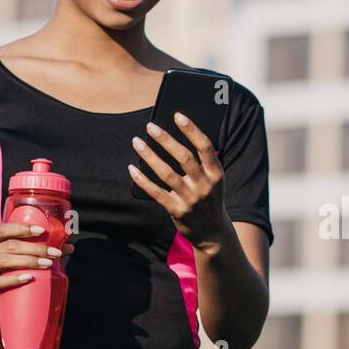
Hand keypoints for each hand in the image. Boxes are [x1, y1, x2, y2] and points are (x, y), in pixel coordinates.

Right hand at [0, 223, 73, 325]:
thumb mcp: (10, 262)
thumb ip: (32, 254)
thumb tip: (68, 249)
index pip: (4, 229)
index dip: (22, 228)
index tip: (42, 230)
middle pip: (11, 245)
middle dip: (35, 247)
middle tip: (55, 252)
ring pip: (4, 260)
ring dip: (28, 261)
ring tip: (47, 264)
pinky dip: (13, 279)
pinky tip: (28, 278)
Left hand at [128, 113, 235, 253]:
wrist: (213, 232)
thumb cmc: (209, 197)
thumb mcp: (213, 180)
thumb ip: (200, 162)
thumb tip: (173, 137)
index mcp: (217, 174)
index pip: (205, 147)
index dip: (192, 130)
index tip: (177, 115)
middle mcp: (205, 186)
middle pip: (184, 158)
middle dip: (166, 140)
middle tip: (150, 126)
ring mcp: (190, 199)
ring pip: (167, 173)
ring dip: (150, 156)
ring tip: (137, 142)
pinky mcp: (177, 211)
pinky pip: (156, 192)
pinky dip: (143, 180)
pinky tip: (132, 168)